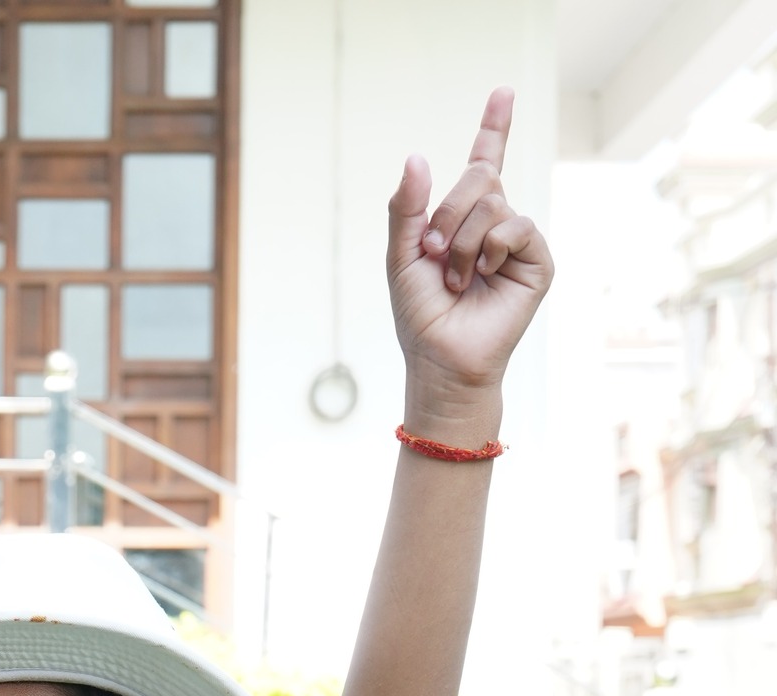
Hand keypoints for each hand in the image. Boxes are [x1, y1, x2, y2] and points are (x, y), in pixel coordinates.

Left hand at [387, 89, 552, 416]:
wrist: (442, 359)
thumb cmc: (421, 315)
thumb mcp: (402, 256)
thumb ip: (406, 209)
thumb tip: (417, 156)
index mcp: (464, 219)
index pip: (484, 163)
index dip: (494, 127)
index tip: (503, 92)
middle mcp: (495, 224)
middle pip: (481, 177)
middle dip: (449, 211)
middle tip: (434, 251)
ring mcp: (518, 241)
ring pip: (495, 202)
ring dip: (464, 240)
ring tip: (458, 279)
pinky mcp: (538, 261)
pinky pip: (517, 226)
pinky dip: (491, 249)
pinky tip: (483, 276)